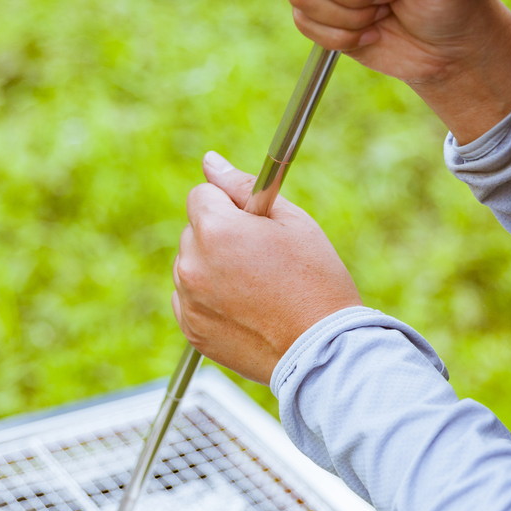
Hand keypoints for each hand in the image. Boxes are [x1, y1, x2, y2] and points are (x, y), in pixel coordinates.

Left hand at [172, 152, 360, 383]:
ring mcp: (188, 300)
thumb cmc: (314, 281)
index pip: (201, 195)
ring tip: (256, 287)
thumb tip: (210, 161)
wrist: (321, 349)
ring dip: (212, 267)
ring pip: (190, 265)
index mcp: (216, 229)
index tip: (252, 223)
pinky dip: (208, 299)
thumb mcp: (290, 221)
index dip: (229, 205)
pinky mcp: (191, 330)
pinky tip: (244, 308)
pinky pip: (188, 299)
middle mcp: (193, 263)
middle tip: (261, 258)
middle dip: (220, 236)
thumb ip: (242, 187)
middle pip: (194, 231)